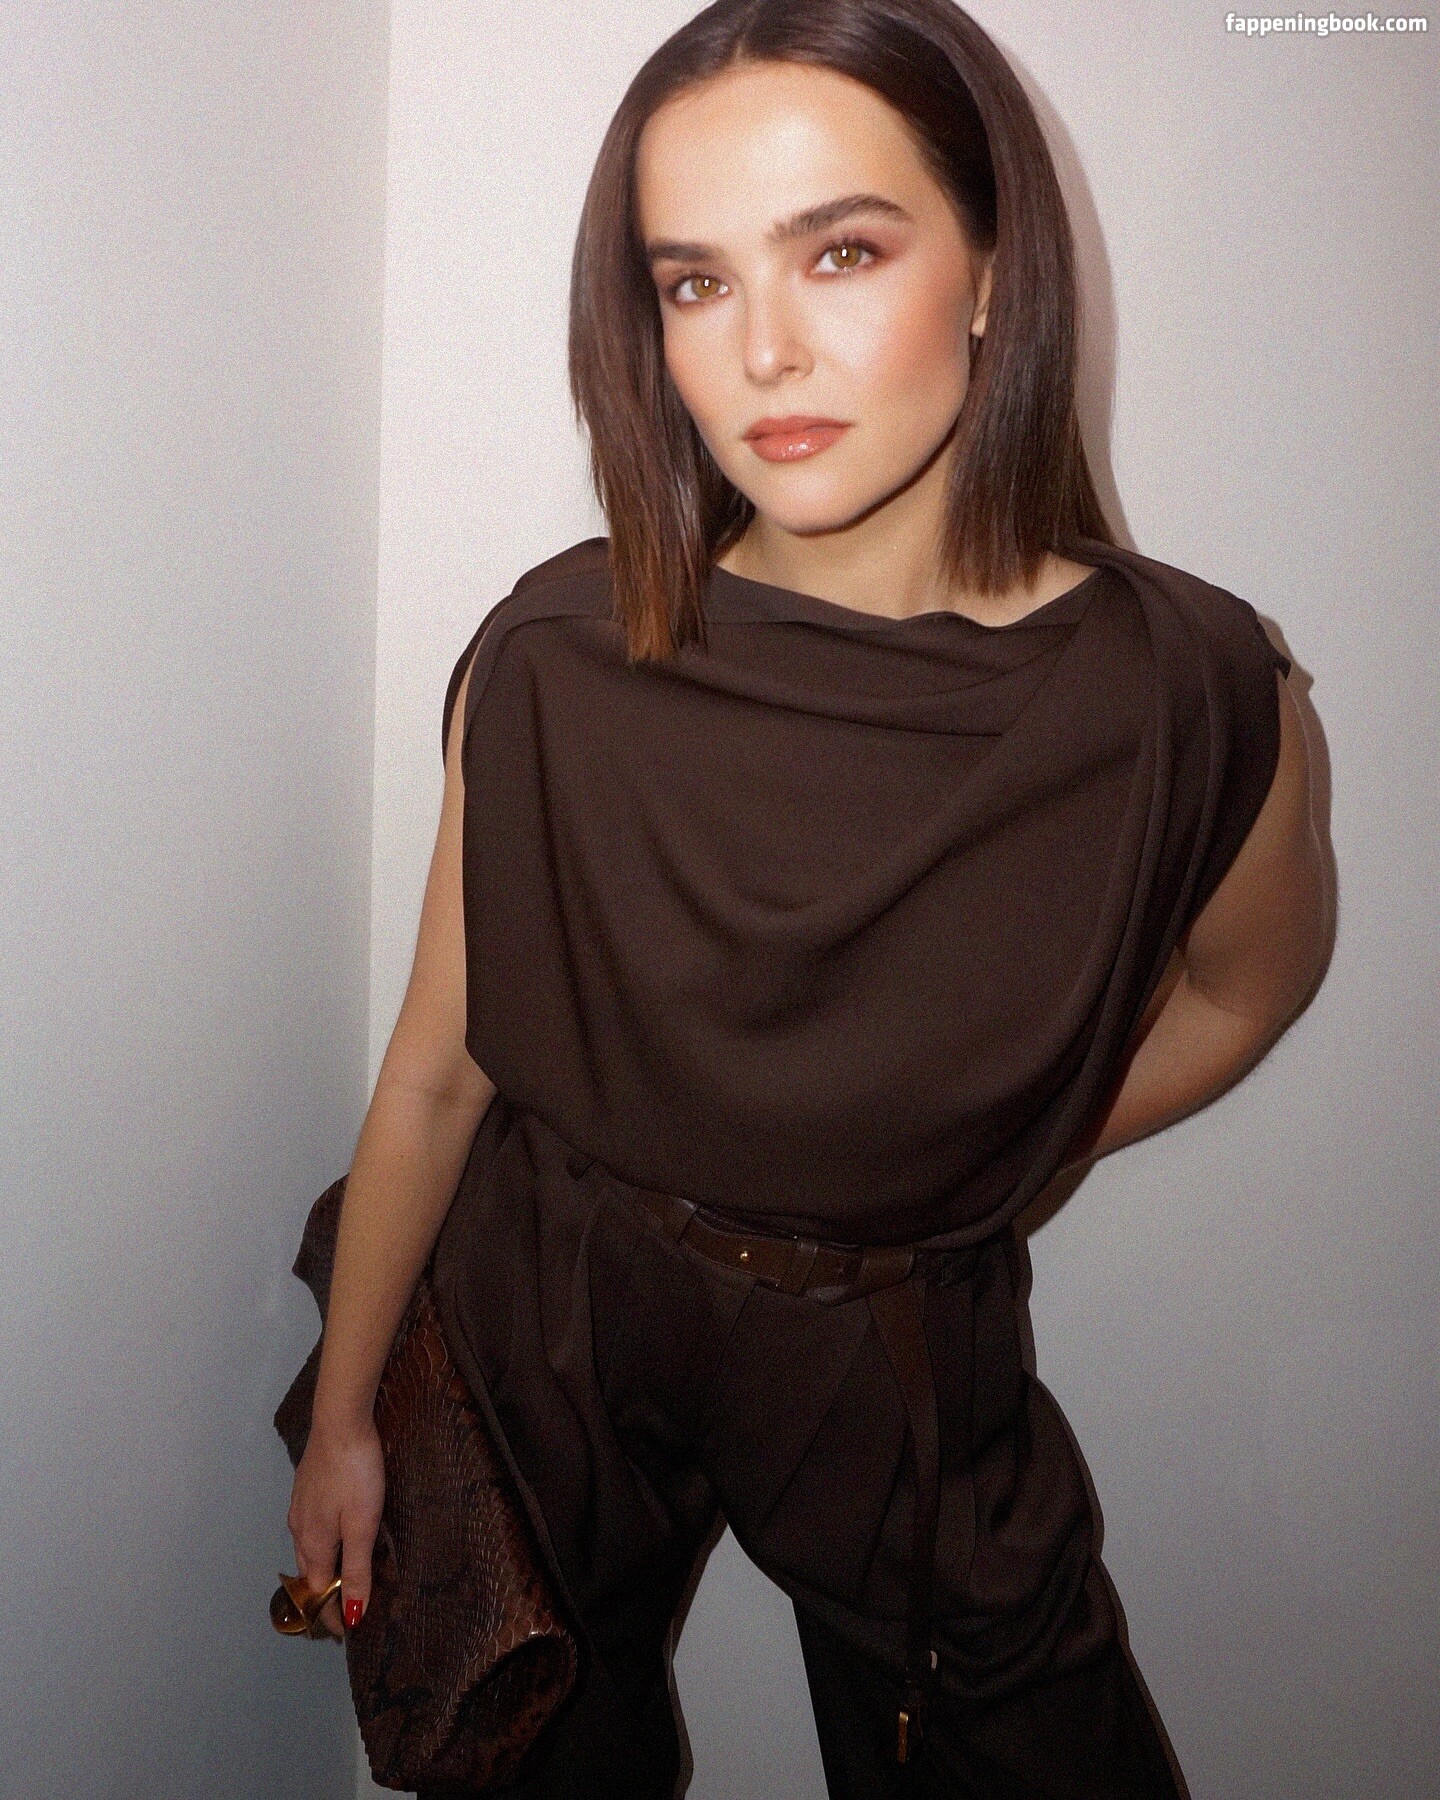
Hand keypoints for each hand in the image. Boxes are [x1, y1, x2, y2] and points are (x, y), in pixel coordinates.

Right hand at [286, 1413, 384, 1639]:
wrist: (341, 1422)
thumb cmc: (355, 1473)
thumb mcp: (363, 1524)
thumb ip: (358, 1569)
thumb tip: (353, 1615)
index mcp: (314, 1544)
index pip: (319, 1593)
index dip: (332, 1614)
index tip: (347, 1631)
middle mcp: (300, 1529)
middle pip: (310, 1574)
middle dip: (326, 1596)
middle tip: (346, 1611)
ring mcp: (300, 1507)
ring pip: (309, 1551)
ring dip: (324, 1570)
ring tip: (344, 1580)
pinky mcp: (306, 1490)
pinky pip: (311, 1530)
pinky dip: (323, 1546)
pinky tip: (336, 1539)